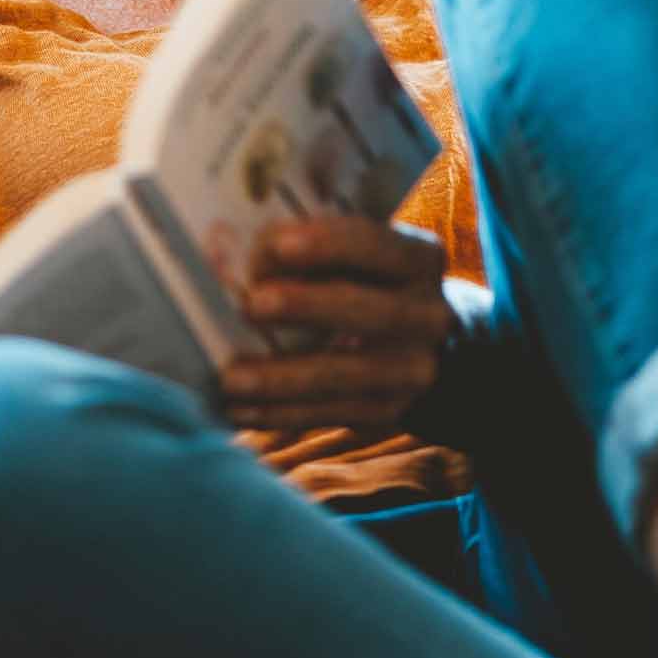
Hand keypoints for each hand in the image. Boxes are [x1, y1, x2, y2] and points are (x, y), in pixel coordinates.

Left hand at [222, 217, 450, 433]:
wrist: (426, 345)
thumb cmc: (366, 282)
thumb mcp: (358, 257)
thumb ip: (314, 252)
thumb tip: (238, 258)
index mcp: (417, 260)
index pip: (377, 245)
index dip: (329, 243)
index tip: (277, 243)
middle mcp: (426, 315)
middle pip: (370, 311)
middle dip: (308, 306)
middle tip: (251, 304)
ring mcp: (413, 370)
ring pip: (348, 375)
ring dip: (283, 377)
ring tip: (231, 378)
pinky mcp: (388, 410)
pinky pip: (331, 413)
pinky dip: (281, 413)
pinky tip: (238, 409)